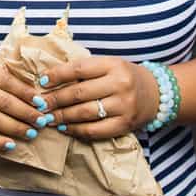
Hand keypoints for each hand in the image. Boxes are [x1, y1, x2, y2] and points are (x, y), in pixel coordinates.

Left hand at [39, 57, 160, 140]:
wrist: (156, 94)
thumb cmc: (124, 77)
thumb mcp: (109, 65)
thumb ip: (85, 70)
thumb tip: (50, 79)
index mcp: (113, 65)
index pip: (79, 69)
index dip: (57, 75)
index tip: (42, 81)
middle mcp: (120, 84)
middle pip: (78, 93)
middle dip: (54, 99)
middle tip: (39, 104)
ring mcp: (123, 106)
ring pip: (84, 113)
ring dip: (61, 116)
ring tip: (47, 117)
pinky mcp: (124, 125)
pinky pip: (94, 130)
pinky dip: (76, 130)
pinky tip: (64, 127)